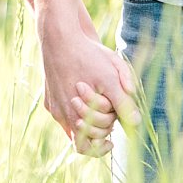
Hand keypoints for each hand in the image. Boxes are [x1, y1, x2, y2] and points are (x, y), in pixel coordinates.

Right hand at [38, 2, 138, 157]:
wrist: (59, 35)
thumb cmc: (86, 56)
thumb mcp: (110, 78)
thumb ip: (123, 103)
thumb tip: (135, 123)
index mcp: (74, 115)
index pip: (87, 147)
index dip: (102, 147)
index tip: (112, 141)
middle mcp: (60, 114)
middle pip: (82, 135)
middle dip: (99, 128)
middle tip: (110, 113)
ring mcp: (52, 105)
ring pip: (71, 125)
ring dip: (87, 119)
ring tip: (100, 104)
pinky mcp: (48, 96)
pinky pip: (62, 112)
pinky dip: (75, 110)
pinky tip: (86, 96)